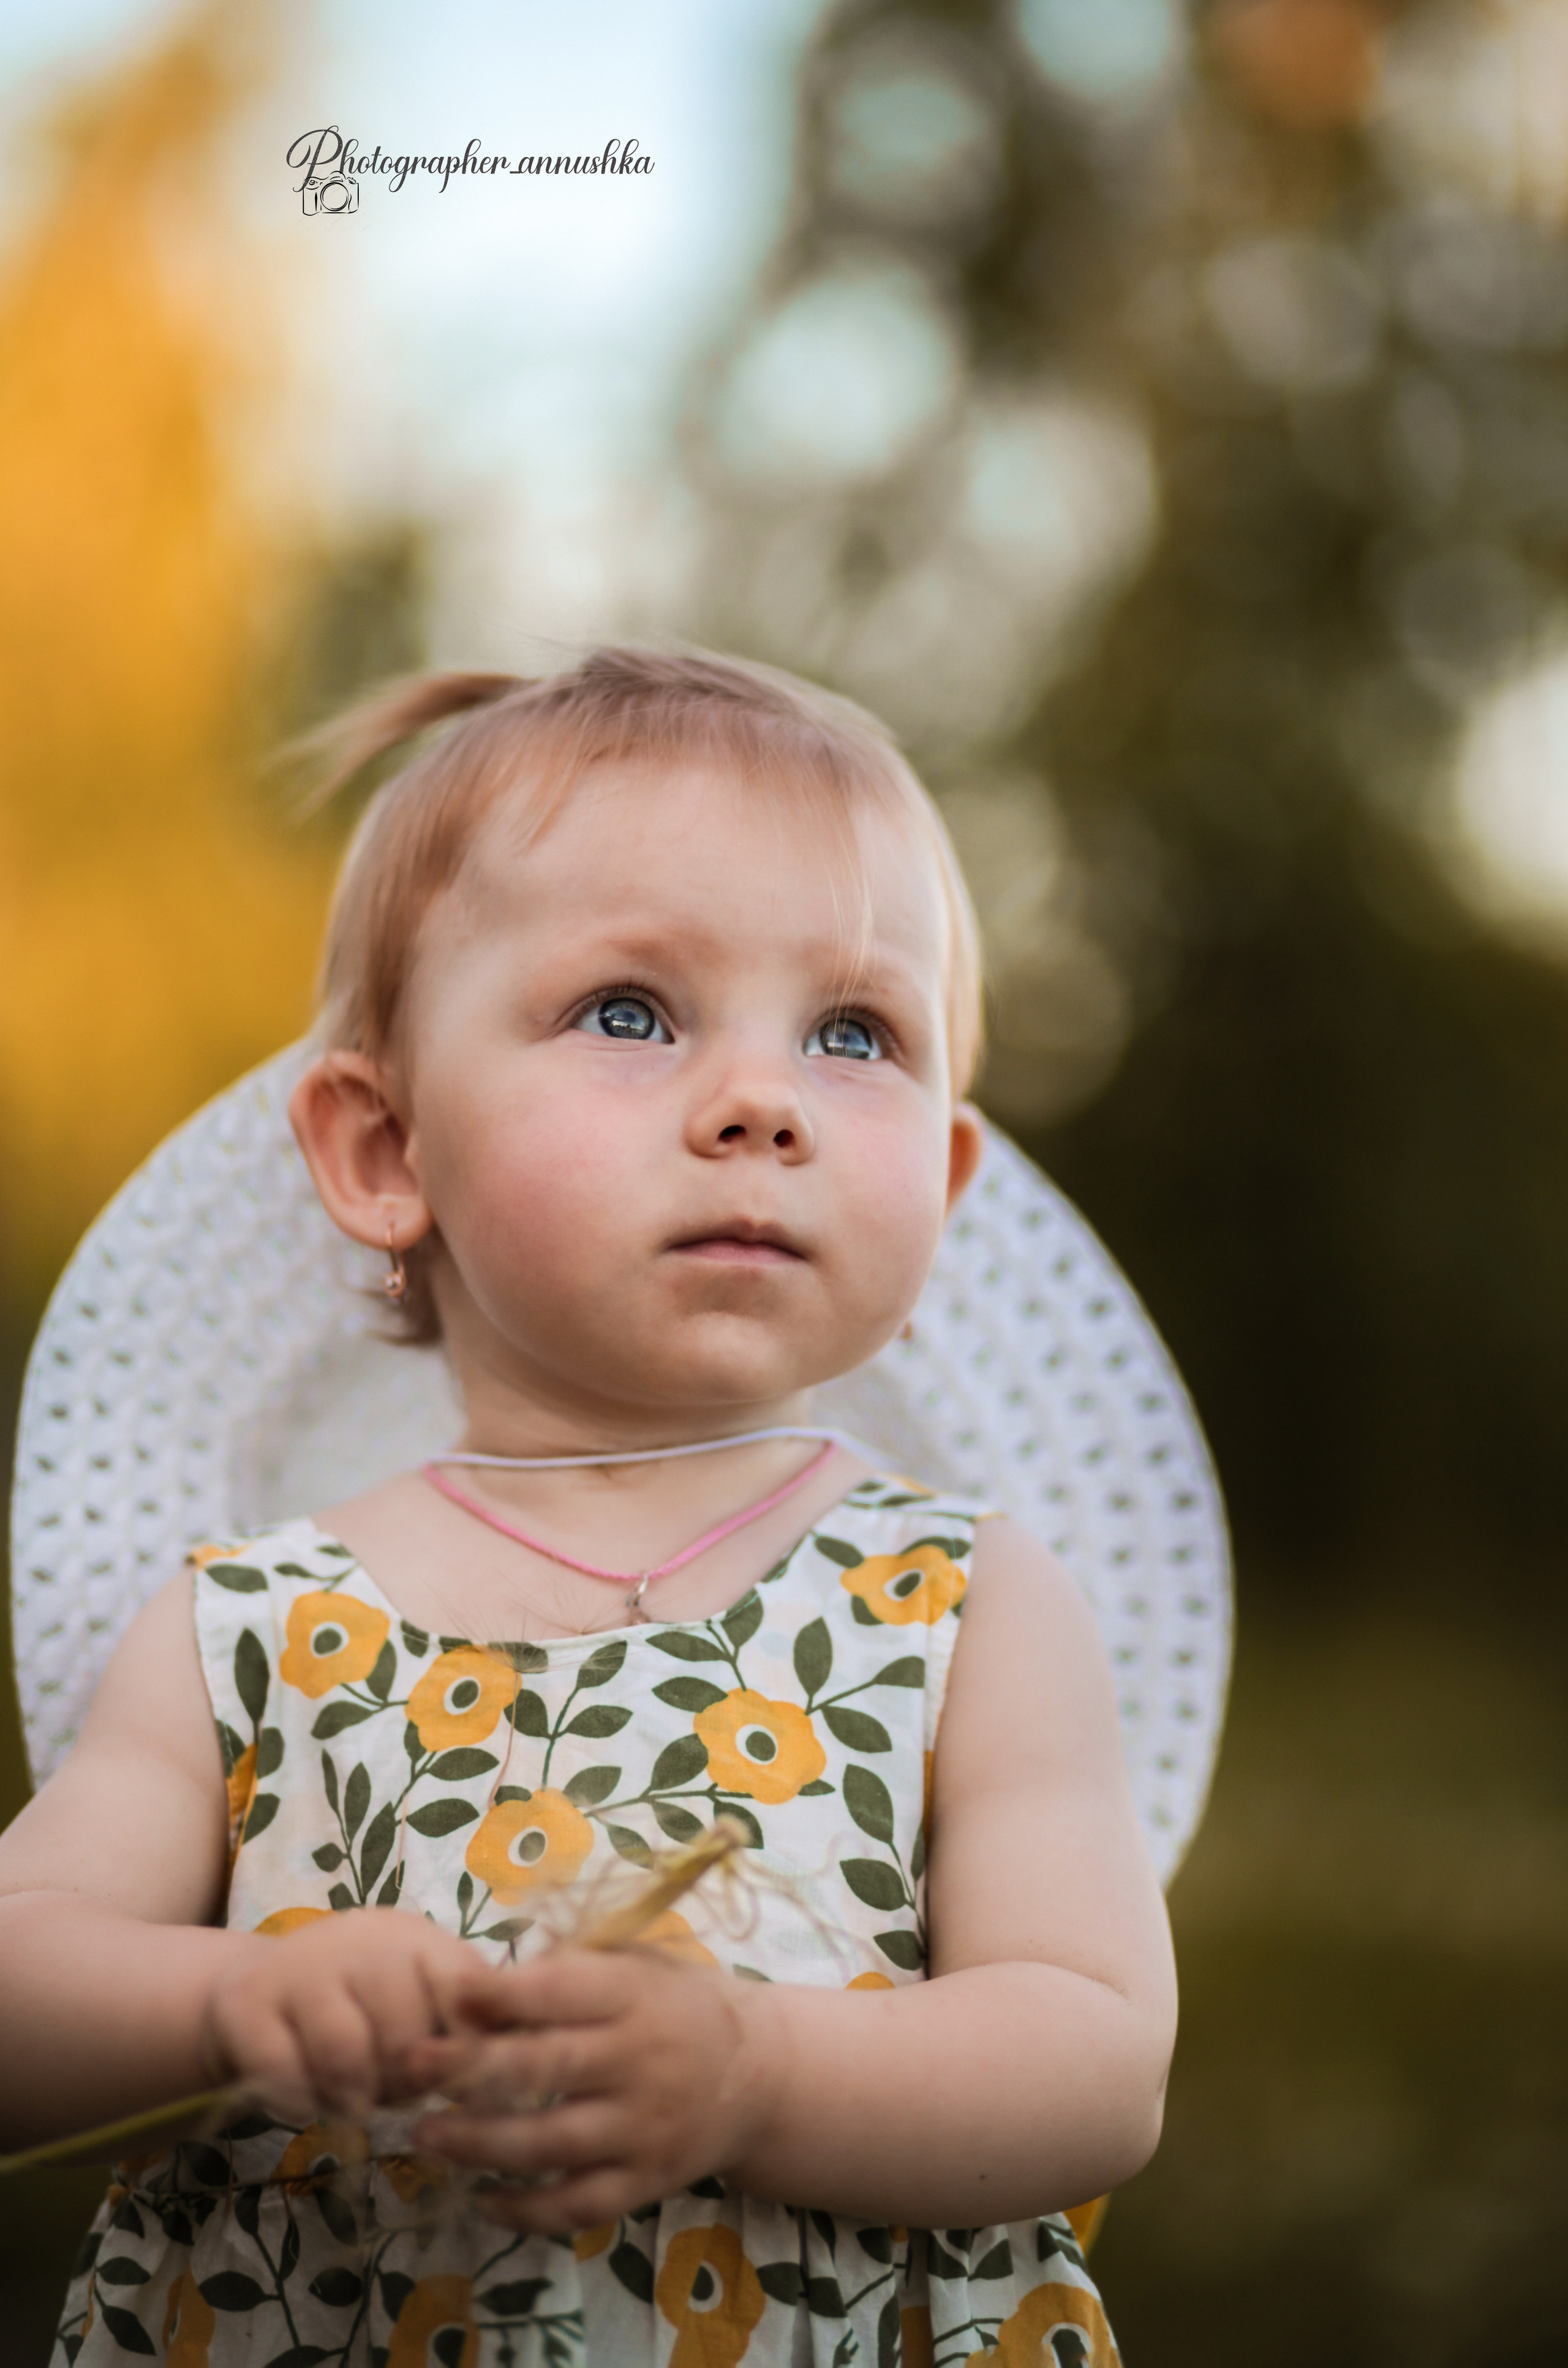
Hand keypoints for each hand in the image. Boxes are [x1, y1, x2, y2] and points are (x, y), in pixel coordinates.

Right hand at [200, 1909, 486, 2122]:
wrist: (253, 1993)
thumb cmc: (355, 2011)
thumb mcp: (415, 2008)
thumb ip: (459, 2033)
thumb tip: (497, 2079)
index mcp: (417, 1940)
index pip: (468, 1990)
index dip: (467, 2050)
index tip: (453, 2080)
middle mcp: (361, 1939)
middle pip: (406, 2034)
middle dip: (402, 2085)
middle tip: (387, 2091)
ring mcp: (300, 1965)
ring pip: (345, 2056)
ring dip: (351, 2098)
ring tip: (349, 2098)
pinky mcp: (246, 2001)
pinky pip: (283, 2074)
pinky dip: (300, 2102)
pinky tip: (303, 2096)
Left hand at [404, 1948, 781, 2233]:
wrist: (753, 2074)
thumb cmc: (672, 2004)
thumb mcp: (632, 1965)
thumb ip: (565, 1970)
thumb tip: (474, 1987)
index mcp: (632, 1995)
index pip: (559, 1991)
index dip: (501, 1994)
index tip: (448, 1994)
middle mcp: (639, 2061)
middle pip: (544, 2068)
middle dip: (469, 2069)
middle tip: (411, 2066)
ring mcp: (643, 2129)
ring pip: (550, 2144)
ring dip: (480, 2144)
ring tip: (425, 2137)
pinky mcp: (646, 2183)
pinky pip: (578, 2205)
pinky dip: (526, 2211)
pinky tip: (481, 2201)